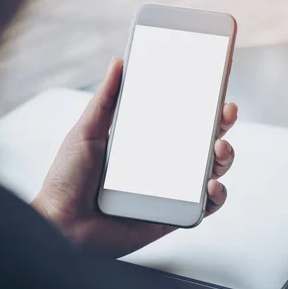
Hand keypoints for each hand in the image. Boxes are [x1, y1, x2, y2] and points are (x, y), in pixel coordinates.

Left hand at [31, 58, 237, 257]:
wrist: (61, 225)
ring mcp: (172, 190)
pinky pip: (206, 206)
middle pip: (204, 141)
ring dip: (224, 156)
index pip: (182, 118)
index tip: (215, 84)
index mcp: (146, 142)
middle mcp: (164, 164)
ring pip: (212, 170)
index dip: (202, 103)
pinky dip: (217, 195)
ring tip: (219, 148)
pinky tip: (211, 185)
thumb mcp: (86, 132)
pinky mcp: (174, 216)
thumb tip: (118, 63)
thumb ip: (105, 100)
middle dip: (222, 124)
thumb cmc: (68, 180)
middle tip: (226, 111)